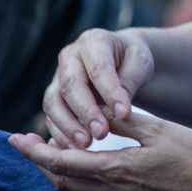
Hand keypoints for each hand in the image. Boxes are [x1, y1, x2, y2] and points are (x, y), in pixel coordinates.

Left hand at [10, 112, 191, 190]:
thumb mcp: (159, 130)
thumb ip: (126, 121)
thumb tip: (100, 111)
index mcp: (115, 170)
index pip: (61, 162)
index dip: (34, 151)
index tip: (15, 137)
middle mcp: (112, 190)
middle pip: (61, 179)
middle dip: (40, 161)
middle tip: (27, 141)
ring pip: (75, 187)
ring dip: (58, 169)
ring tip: (52, 147)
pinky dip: (78, 175)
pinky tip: (85, 160)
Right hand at [41, 28, 153, 148]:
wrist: (121, 61)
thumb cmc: (133, 61)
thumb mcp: (140, 63)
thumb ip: (130, 82)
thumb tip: (119, 111)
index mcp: (94, 41)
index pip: (99, 68)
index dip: (110, 92)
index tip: (123, 114)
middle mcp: (69, 57)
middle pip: (71, 85)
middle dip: (86, 112)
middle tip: (102, 134)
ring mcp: (57, 77)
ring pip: (54, 103)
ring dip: (68, 126)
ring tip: (86, 145)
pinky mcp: (53, 97)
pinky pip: (51, 116)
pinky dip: (60, 133)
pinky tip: (73, 149)